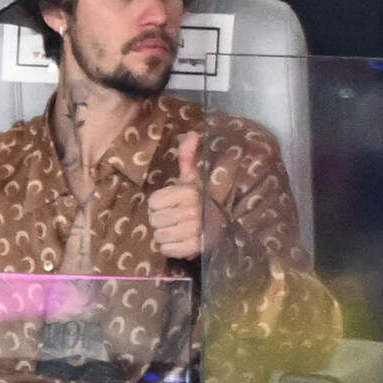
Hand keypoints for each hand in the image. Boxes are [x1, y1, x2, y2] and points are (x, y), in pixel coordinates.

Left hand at [147, 132, 222, 258]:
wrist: (228, 226)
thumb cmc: (204, 199)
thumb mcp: (195, 178)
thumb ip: (188, 156)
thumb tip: (193, 132)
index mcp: (189, 192)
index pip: (153, 202)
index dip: (158, 204)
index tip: (169, 204)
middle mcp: (192, 211)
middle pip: (154, 220)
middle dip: (161, 220)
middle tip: (174, 218)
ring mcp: (194, 231)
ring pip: (159, 236)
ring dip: (165, 235)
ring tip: (177, 229)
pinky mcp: (195, 249)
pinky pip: (166, 250)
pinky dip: (170, 248)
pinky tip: (181, 241)